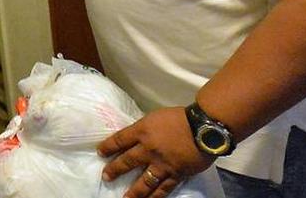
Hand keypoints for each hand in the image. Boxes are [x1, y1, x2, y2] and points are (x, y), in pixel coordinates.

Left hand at [97, 107, 214, 197]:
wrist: (205, 128)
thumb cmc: (181, 118)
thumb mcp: (156, 117)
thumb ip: (144, 128)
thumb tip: (135, 137)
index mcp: (143, 131)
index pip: (119, 139)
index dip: (108, 146)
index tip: (100, 152)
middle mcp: (148, 149)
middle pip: (127, 161)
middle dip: (114, 170)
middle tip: (106, 177)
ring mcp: (162, 164)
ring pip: (143, 182)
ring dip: (133, 192)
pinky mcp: (176, 175)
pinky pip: (163, 189)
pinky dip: (155, 196)